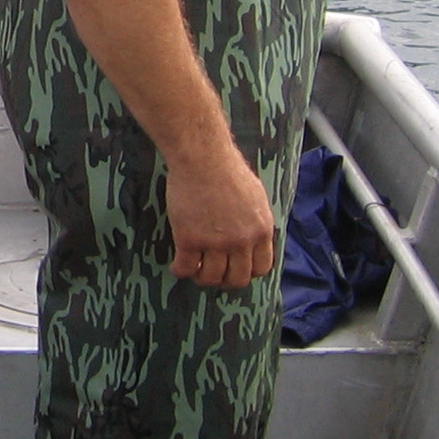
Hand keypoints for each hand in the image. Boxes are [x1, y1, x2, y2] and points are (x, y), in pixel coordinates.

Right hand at [164, 146, 275, 288]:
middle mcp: (241, 242)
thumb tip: (253, 236)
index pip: (261, 268)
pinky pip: (185, 268)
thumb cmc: (228, 169)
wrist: (202, 157)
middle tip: (214, 274)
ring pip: (211, 278)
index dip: (247, 273)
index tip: (235, 269)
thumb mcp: (256, 197)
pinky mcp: (189, 239)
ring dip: (202, 278)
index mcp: (261, 231)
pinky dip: (180, 271)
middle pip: (237, 279)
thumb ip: (256, 222)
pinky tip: (177, 267)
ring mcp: (215, 243)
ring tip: (194, 270)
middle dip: (225, 281)